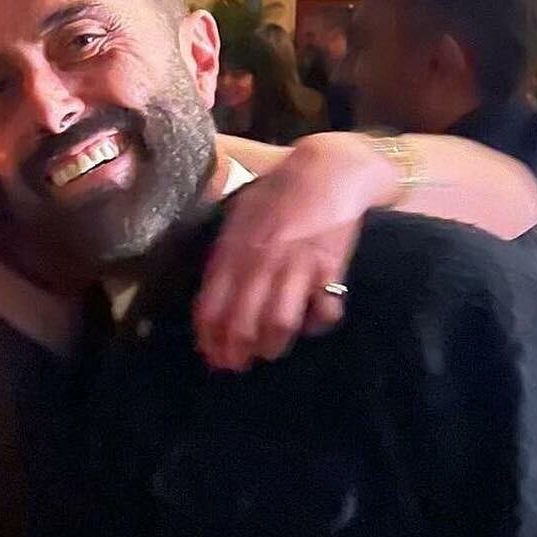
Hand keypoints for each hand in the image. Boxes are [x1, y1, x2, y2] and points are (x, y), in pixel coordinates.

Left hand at [194, 132, 400, 371]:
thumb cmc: (278, 193)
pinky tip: (311, 324)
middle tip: (237, 365)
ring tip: (269, 352)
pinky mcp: (329, 268)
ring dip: (271, 346)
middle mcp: (259, 262)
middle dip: (235, 352)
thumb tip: (213, 293)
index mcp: (232, 250)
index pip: (210, 306)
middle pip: (240, 322)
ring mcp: (294, 266)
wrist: (327, 171)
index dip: (208, 338)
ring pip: (277, 323)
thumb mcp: (239, 218)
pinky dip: (317, 324)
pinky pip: (322, 310)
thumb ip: (225, 254)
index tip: (211, 355)